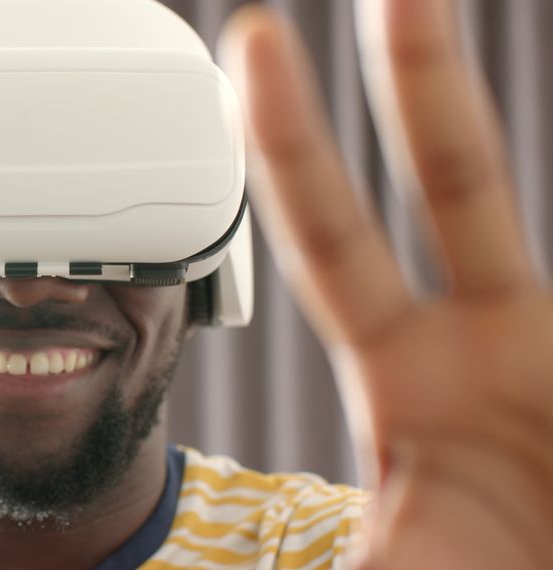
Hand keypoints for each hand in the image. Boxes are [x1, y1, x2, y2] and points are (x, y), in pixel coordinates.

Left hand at [221, 1, 552, 567]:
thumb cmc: (487, 562)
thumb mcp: (392, 562)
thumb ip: (342, 550)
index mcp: (406, 375)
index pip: (331, 237)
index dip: (288, 142)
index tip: (250, 46)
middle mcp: (486, 340)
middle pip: (450, 172)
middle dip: (419, 68)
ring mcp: (552, 348)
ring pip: (505, 187)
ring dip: (467, 92)